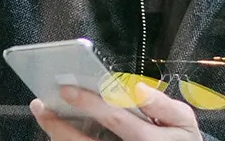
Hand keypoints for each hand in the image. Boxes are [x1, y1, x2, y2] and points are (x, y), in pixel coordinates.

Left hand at [33, 83, 201, 140]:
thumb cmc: (179, 139)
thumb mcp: (183, 120)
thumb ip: (161, 104)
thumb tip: (137, 89)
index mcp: (148, 139)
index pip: (115, 118)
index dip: (90, 103)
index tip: (67, 89)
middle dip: (60, 125)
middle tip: (41, 106)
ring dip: (58, 134)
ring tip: (44, 114)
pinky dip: (68, 140)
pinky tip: (58, 129)